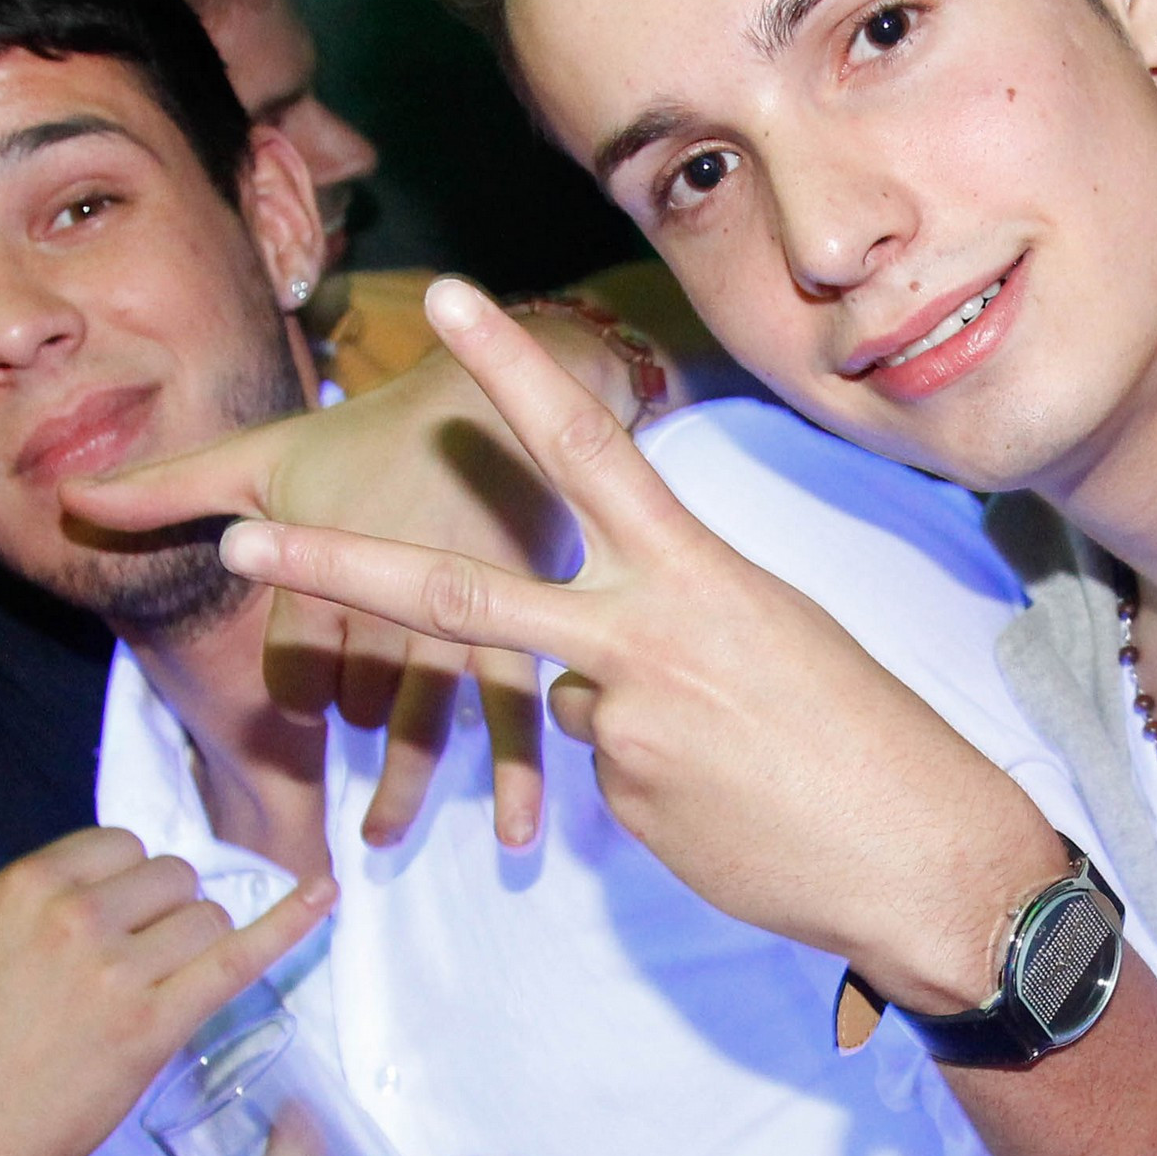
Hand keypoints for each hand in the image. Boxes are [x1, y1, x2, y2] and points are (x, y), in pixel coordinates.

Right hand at [0, 763, 332, 1155]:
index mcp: (23, 885)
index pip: (115, 846)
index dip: (115, 886)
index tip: (95, 931)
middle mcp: (76, 916)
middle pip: (168, 876)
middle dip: (159, 914)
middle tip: (122, 971)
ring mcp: (122, 972)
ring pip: (204, 916)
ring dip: (193, 946)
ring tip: (153, 992)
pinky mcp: (160, 1026)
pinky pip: (241, 957)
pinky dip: (289, 924)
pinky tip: (327, 894)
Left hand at [75, 321, 637, 850]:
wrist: (491, 401)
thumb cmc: (365, 434)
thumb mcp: (261, 456)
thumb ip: (164, 492)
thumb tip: (68, 498)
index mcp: (316, 565)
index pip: (289, 676)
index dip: (292, 691)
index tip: (306, 684)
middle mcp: (384, 600)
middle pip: (356, 707)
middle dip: (354, 718)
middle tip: (362, 715)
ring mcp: (457, 620)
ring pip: (420, 728)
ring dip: (404, 790)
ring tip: (379, 836)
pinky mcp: (520, 625)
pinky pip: (514, 716)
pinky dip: (517, 779)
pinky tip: (514, 835)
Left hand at [120, 279, 1068, 1014]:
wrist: (922, 856)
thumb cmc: (865, 737)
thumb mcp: (768, 641)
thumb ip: (656, 634)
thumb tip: (575, 681)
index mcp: (694, 571)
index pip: (582, 447)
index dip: (508, 369)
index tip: (441, 298)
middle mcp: (641, 637)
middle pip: (461, 595)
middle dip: (335, 566)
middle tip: (234, 538)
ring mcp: (618, 730)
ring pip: (569, 704)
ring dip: (638, 727)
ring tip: (742, 763)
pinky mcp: (620, 807)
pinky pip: (610, 779)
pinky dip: (662, 789)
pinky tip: (734, 809)